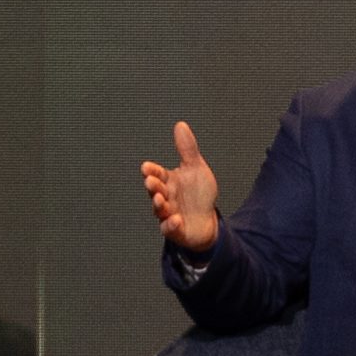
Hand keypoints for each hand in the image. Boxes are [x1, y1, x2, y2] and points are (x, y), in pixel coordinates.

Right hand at [142, 122, 221, 251]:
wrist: (208, 222)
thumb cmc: (198, 195)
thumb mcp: (196, 169)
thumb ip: (187, 149)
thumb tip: (180, 125)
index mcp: (168, 181)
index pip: (156, 173)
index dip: (151, 171)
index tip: (146, 167)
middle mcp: (165, 197)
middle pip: (155, 191)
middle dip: (153, 187)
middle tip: (151, 182)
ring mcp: (168, 214)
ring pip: (159, 210)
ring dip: (158, 205)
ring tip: (161, 200)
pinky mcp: (175, 230)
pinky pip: (169, 229)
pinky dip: (171, 224)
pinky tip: (176, 219)